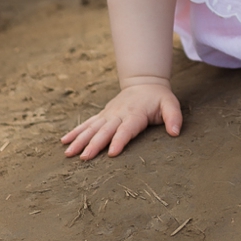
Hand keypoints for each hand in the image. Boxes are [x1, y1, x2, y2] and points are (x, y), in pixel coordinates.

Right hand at [59, 77, 181, 160]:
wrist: (144, 82)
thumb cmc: (158, 98)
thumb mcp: (170, 104)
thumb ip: (174, 117)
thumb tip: (175, 132)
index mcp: (135, 114)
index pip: (126, 129)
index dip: (119, 140)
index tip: (112, 153)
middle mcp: (118, 114)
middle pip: (105, 131)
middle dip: (94, 144)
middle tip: (84, 158)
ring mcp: (108, 114)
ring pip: (92, 128)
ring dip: (80, 140)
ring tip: (68, 153)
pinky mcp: (103, 115)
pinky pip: (87, 124)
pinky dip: (76, 132)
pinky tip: (64, 141)